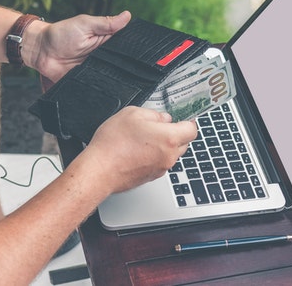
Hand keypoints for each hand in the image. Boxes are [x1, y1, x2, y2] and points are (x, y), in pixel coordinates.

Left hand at [24, 11, 130, 82]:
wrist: (40, 51)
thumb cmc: (60, 33)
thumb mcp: (84, 24)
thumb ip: (105, 23)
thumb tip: (127, 15)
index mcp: (105, 41)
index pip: (124, 45)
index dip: (132, 48)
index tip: (142, 51)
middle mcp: (102, 56)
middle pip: (120, 63)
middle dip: (125, 66)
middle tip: (129, 67)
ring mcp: (95, 70)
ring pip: (111, 77)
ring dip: (113, 77)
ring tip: (117, 77)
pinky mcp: (86, 81)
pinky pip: (96, 87)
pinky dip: (100, 88)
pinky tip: (105, 88)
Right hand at [82, 106, 197, 193]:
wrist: (99, 170)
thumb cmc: (113, 144)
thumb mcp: (132, 114)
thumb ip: (154, 114)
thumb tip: (163, 119)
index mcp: (169, 138)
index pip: (192, 130)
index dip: (187, 121)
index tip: (182, 118)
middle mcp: (169, 156)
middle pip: (183, 143)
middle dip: (175, 133)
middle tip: (158, 126)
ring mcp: (160, 168)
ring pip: (170, 154)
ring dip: (163, 145)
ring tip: (142, 138)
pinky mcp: (150, 177)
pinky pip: (159, 163)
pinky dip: (153, 156)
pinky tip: (136, 150)